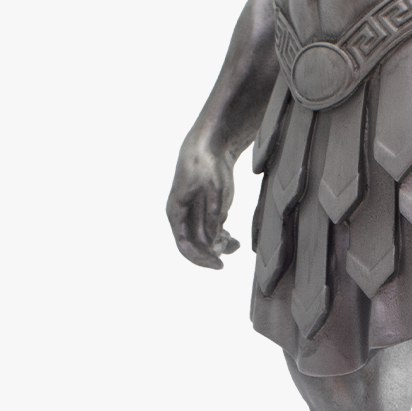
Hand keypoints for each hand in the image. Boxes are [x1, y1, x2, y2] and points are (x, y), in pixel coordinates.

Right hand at [166, 137, 241, 268]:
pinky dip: (224, 240)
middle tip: (232, 245)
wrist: (209, 145)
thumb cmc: (207, 163)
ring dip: (220, 247)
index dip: (201, 259)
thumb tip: (212, 241)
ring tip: (235, 243)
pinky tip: (235, 240)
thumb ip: (213, 215)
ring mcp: (194, 216)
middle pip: (196, 246)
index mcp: (176, 212)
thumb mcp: (214, 188)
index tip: (219, 265)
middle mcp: (182, 217)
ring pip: (205, 243)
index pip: (184, 245)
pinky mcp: (205, 213)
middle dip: (213, 251)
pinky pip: (212, 234)